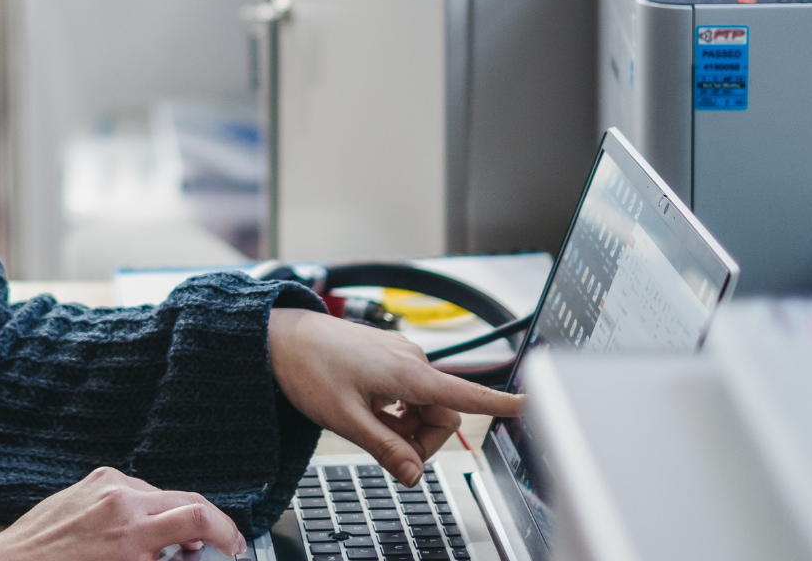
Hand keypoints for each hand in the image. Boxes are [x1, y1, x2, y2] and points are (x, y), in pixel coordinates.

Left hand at [0, 467, 245, 560]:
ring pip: (161, 494)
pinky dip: (144, 509)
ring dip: (172, 518)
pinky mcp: (92, 480)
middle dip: (206, 526)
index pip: (200, 518)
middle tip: (210, 549)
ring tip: (165, 547)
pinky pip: (134, 489)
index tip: (234, 546)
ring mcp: (106, 486)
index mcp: (132, 534)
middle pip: (187, 500)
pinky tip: (135, 531)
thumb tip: (189, 558)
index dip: (228, 532)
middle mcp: (121, 501)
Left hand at [268, 308, 523, 486]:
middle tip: (385, 448)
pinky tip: (367, 408)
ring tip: (367, 424)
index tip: (532, 405)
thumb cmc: (308, 369)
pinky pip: (408, 393)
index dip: (501, 404)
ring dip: (406, 426)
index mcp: (409, 374)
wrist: (279, 336)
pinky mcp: (388, 357)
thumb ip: (386, 449)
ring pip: (424, 406)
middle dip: (421, 439)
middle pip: (442, 415)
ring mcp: (401, 356)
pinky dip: (396, 410)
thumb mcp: (347, 420)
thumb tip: (415, 475)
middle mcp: (412, 360)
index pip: (467, 395)